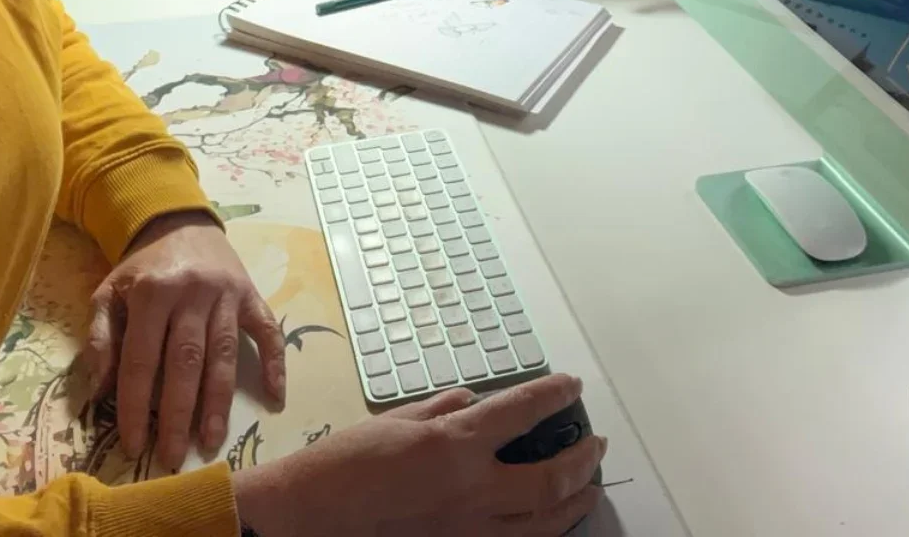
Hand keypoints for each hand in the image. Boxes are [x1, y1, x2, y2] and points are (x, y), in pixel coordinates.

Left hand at [84, 211, 286, 469]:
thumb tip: (100, 390)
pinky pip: (267, 330)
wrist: (180, 222)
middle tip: (173, 456)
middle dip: (178, 414)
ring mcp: (227, 293)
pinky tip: (276, 396)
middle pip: (186, 362)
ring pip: (224, 354)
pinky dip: (276, 362)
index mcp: (153, 292)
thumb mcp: (108, 292)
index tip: (134, 444)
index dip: (135, 405)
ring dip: (219, 400)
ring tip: (212, 441)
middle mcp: (192, 292)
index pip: (142, 359)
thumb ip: (100, 338)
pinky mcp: (251, 294)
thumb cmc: (142, 268)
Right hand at [234, 375, 605, 535]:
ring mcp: (468, 531)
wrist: (312, 518)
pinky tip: (550, 520)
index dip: (554, 395)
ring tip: (589, 484)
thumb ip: (442, 410)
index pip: (521, 411)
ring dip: (574, 500)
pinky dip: (542, 531)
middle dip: (583, 458)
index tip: (572, 385)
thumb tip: (473, 402)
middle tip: (597, 443)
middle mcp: (471, 490)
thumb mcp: (395, 421)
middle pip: (550, 478)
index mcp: (454, 445)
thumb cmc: (345, 464)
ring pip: (543, 522)